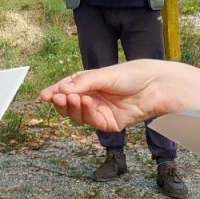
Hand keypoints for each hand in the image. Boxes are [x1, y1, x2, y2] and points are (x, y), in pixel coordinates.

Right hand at [40, 60, 195, 131]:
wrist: (155, 86)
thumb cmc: (131, 75)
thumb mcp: (103, 75)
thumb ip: (82, 83)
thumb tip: (60, 91)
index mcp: (87, 84)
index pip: (65, 90)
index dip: (54, 94)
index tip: (44, 96)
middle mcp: (91, 98)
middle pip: (69, 106)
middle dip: (61, 103)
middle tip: (56, 98)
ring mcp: (100, 112)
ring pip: (78, 116)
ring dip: (73, 108)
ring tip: (74, 98)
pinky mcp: (110, 124)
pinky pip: (93, 122)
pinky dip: (87, 113)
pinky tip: (87, 103)